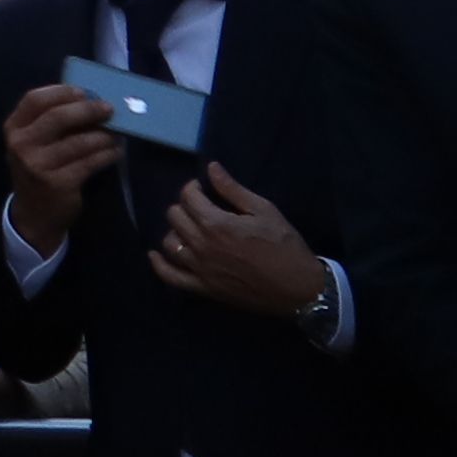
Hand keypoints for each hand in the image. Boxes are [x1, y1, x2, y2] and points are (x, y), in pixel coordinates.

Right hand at [0, 82, 119, 253]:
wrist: (34, 215)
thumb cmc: (37, 170)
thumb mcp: (32, 144)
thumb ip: (48, 123)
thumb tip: (88, 102)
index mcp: (13, 128)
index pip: (34, 100)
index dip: (60, 92)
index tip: (83, 91)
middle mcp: (21, 144)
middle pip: (57, 117)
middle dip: (87, 110)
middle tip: (108, 108)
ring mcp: (39, 165)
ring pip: (79, 141)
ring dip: (103, 135)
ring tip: (118, 133)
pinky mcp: (59, 183)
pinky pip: (90, 163)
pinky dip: (107, 154)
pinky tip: (116, 151)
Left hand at [144, 164, 321, 317]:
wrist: (300, 289)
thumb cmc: (285, 246)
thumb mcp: (264, 211)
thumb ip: (233, 190)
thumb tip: (211, 167)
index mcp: (216, 224)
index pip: (188, 197)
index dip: (193, 188)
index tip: (202, 188)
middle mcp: (202, 245)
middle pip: (175, 216)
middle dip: (185, 206)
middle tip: (200, 207)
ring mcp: (200, 269)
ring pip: (170, 242)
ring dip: (176, 231)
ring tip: (189, 227)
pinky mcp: (204, 289)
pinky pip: (171, 277)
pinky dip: (160, 265)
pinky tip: (156, 254)